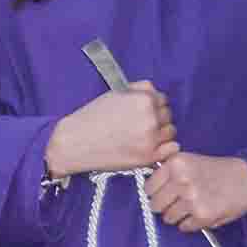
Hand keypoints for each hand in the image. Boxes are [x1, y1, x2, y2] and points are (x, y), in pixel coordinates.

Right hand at [43, 82, 176, 179]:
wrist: (74, 143)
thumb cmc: (92, 117)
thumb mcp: (115, 94)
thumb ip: (139, 89)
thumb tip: (156, 93)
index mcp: (144, 99)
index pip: (162, 99)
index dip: (151, 106)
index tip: (140, 113)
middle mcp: (151, 118)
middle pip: (168, 115)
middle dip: (156, 119)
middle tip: (137, 127)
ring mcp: (151, 139)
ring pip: (170, 132)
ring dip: (160, 134)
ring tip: (141, 137)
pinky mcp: (148, 157)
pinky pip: (172, 149)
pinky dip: (165, 148)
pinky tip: (149, 148)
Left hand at [145, 151, 246, 234]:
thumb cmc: (216, 171)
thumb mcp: (189, 160)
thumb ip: (168, 172)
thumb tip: (148, 189)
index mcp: (176, 164)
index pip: (148, 187)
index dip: (155, 192)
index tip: (164, 193)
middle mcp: (181, 180)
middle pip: (155, 205)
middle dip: (165, 206)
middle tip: (178, 202)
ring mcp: (191, 199)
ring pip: (168, 218)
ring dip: (178, 216)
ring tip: (192, 206)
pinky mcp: (202, 215)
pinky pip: (184, 227)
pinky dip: (190, 224)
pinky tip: (202, 212)